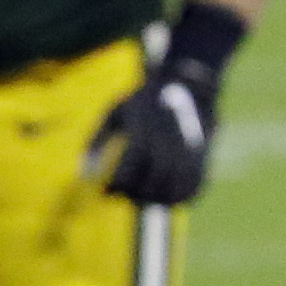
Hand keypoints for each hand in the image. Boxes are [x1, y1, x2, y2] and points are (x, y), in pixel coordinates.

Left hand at [85, 2, 244, 208]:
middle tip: (124, 190)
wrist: (188, 86)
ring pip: (170, 194)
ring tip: (142, 192)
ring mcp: (188, 155)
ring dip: (153, 199)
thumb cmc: (144, 102)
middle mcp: (167, 147)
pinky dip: (175, 198)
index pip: (126, 176)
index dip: (113, 188)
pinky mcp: (202, 161)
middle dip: (132, 195)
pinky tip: (163, 193)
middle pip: (148, 189)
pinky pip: (191, 192)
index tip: (106, 190)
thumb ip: (96, 141)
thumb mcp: (114, 112)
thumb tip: (83, 173)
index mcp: (143, 135)